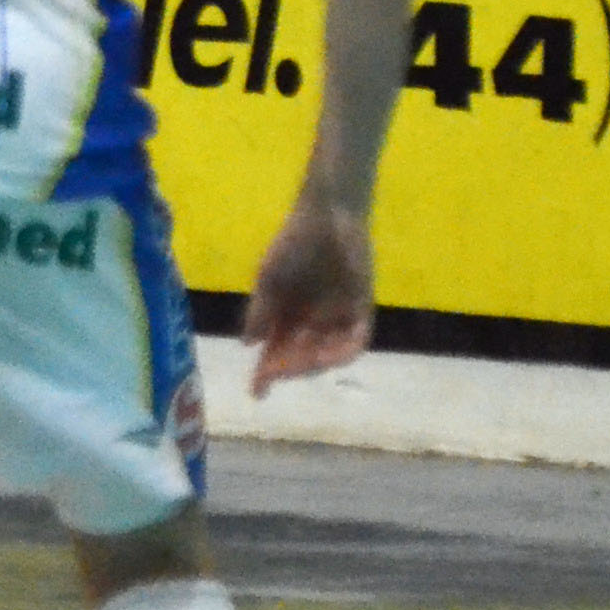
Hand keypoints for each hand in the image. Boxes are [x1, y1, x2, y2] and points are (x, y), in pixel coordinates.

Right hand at [240, 193, 374, 394]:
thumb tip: (248, 344)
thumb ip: (261, 311)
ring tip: (298, 366)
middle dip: (287, 370)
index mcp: (288, 316)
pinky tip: (329, 356)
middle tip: (274, 375)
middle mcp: (314, 321)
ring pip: (327, 353)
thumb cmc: (293, 243)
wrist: (326, 216)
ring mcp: (338, 316)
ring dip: (313, 364)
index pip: (276, 351)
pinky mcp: (361, 308)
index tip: (256, 392)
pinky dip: (343, 351)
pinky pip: (355, 340)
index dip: (267, 374)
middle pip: (301, 356)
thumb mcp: (269, 279)